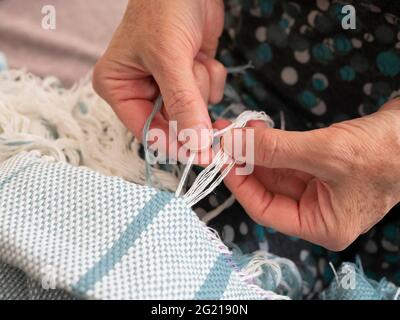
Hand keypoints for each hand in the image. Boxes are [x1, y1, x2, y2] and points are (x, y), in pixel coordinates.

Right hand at [92, 0, 225, 148]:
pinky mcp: (189, 79)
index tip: (200, 153)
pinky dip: (211, 76)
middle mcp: (140, 91)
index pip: (145, 131)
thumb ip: (183, 103)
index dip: (173, 144)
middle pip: (173, 125)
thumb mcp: (169, 58)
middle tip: (193, 78)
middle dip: (190, 104)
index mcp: (118, 88)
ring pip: (195, 111)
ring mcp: (167, 86)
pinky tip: (202, 54)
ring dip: (201, 85)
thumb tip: (197, 145)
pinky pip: (208, 96)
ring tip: (191, 56)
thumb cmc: (164, 7)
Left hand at [219, 99, 399, 250]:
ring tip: (238, 127)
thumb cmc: (385, 151)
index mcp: (322, 225)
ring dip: (256, 150)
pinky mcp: (322, 168)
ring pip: (275, 171)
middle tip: (225, 137)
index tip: (222, 158)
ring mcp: (321, 189)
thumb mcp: (324, 151)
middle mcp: (319, 212)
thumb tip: (232, 143)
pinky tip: (257, 130)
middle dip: (245, 162)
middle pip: (268, 189)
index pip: (266, 210)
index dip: (240, 184)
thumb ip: (275, 149)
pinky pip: (288, 160)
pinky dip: (272, 145)